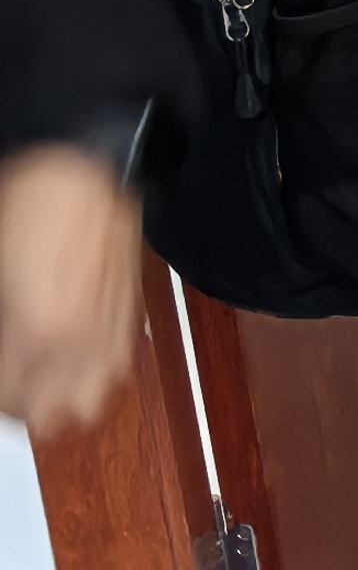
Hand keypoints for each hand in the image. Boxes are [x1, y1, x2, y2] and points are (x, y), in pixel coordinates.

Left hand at [0, 146, 143, 435]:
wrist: (88, 159)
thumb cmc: (31, 202)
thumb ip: (6, 333)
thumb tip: (8, 358)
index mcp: (40, 328)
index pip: (11, 401)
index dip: (1, 397)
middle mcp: (81, 333)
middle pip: (59, 412)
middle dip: (31, 408)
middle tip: (11, 388)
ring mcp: (112, 318)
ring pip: (98, 392)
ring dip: (70, 395)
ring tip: (46, 383)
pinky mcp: (131, 301)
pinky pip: (120, 356)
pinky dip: (100, 367)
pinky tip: (80, 357)